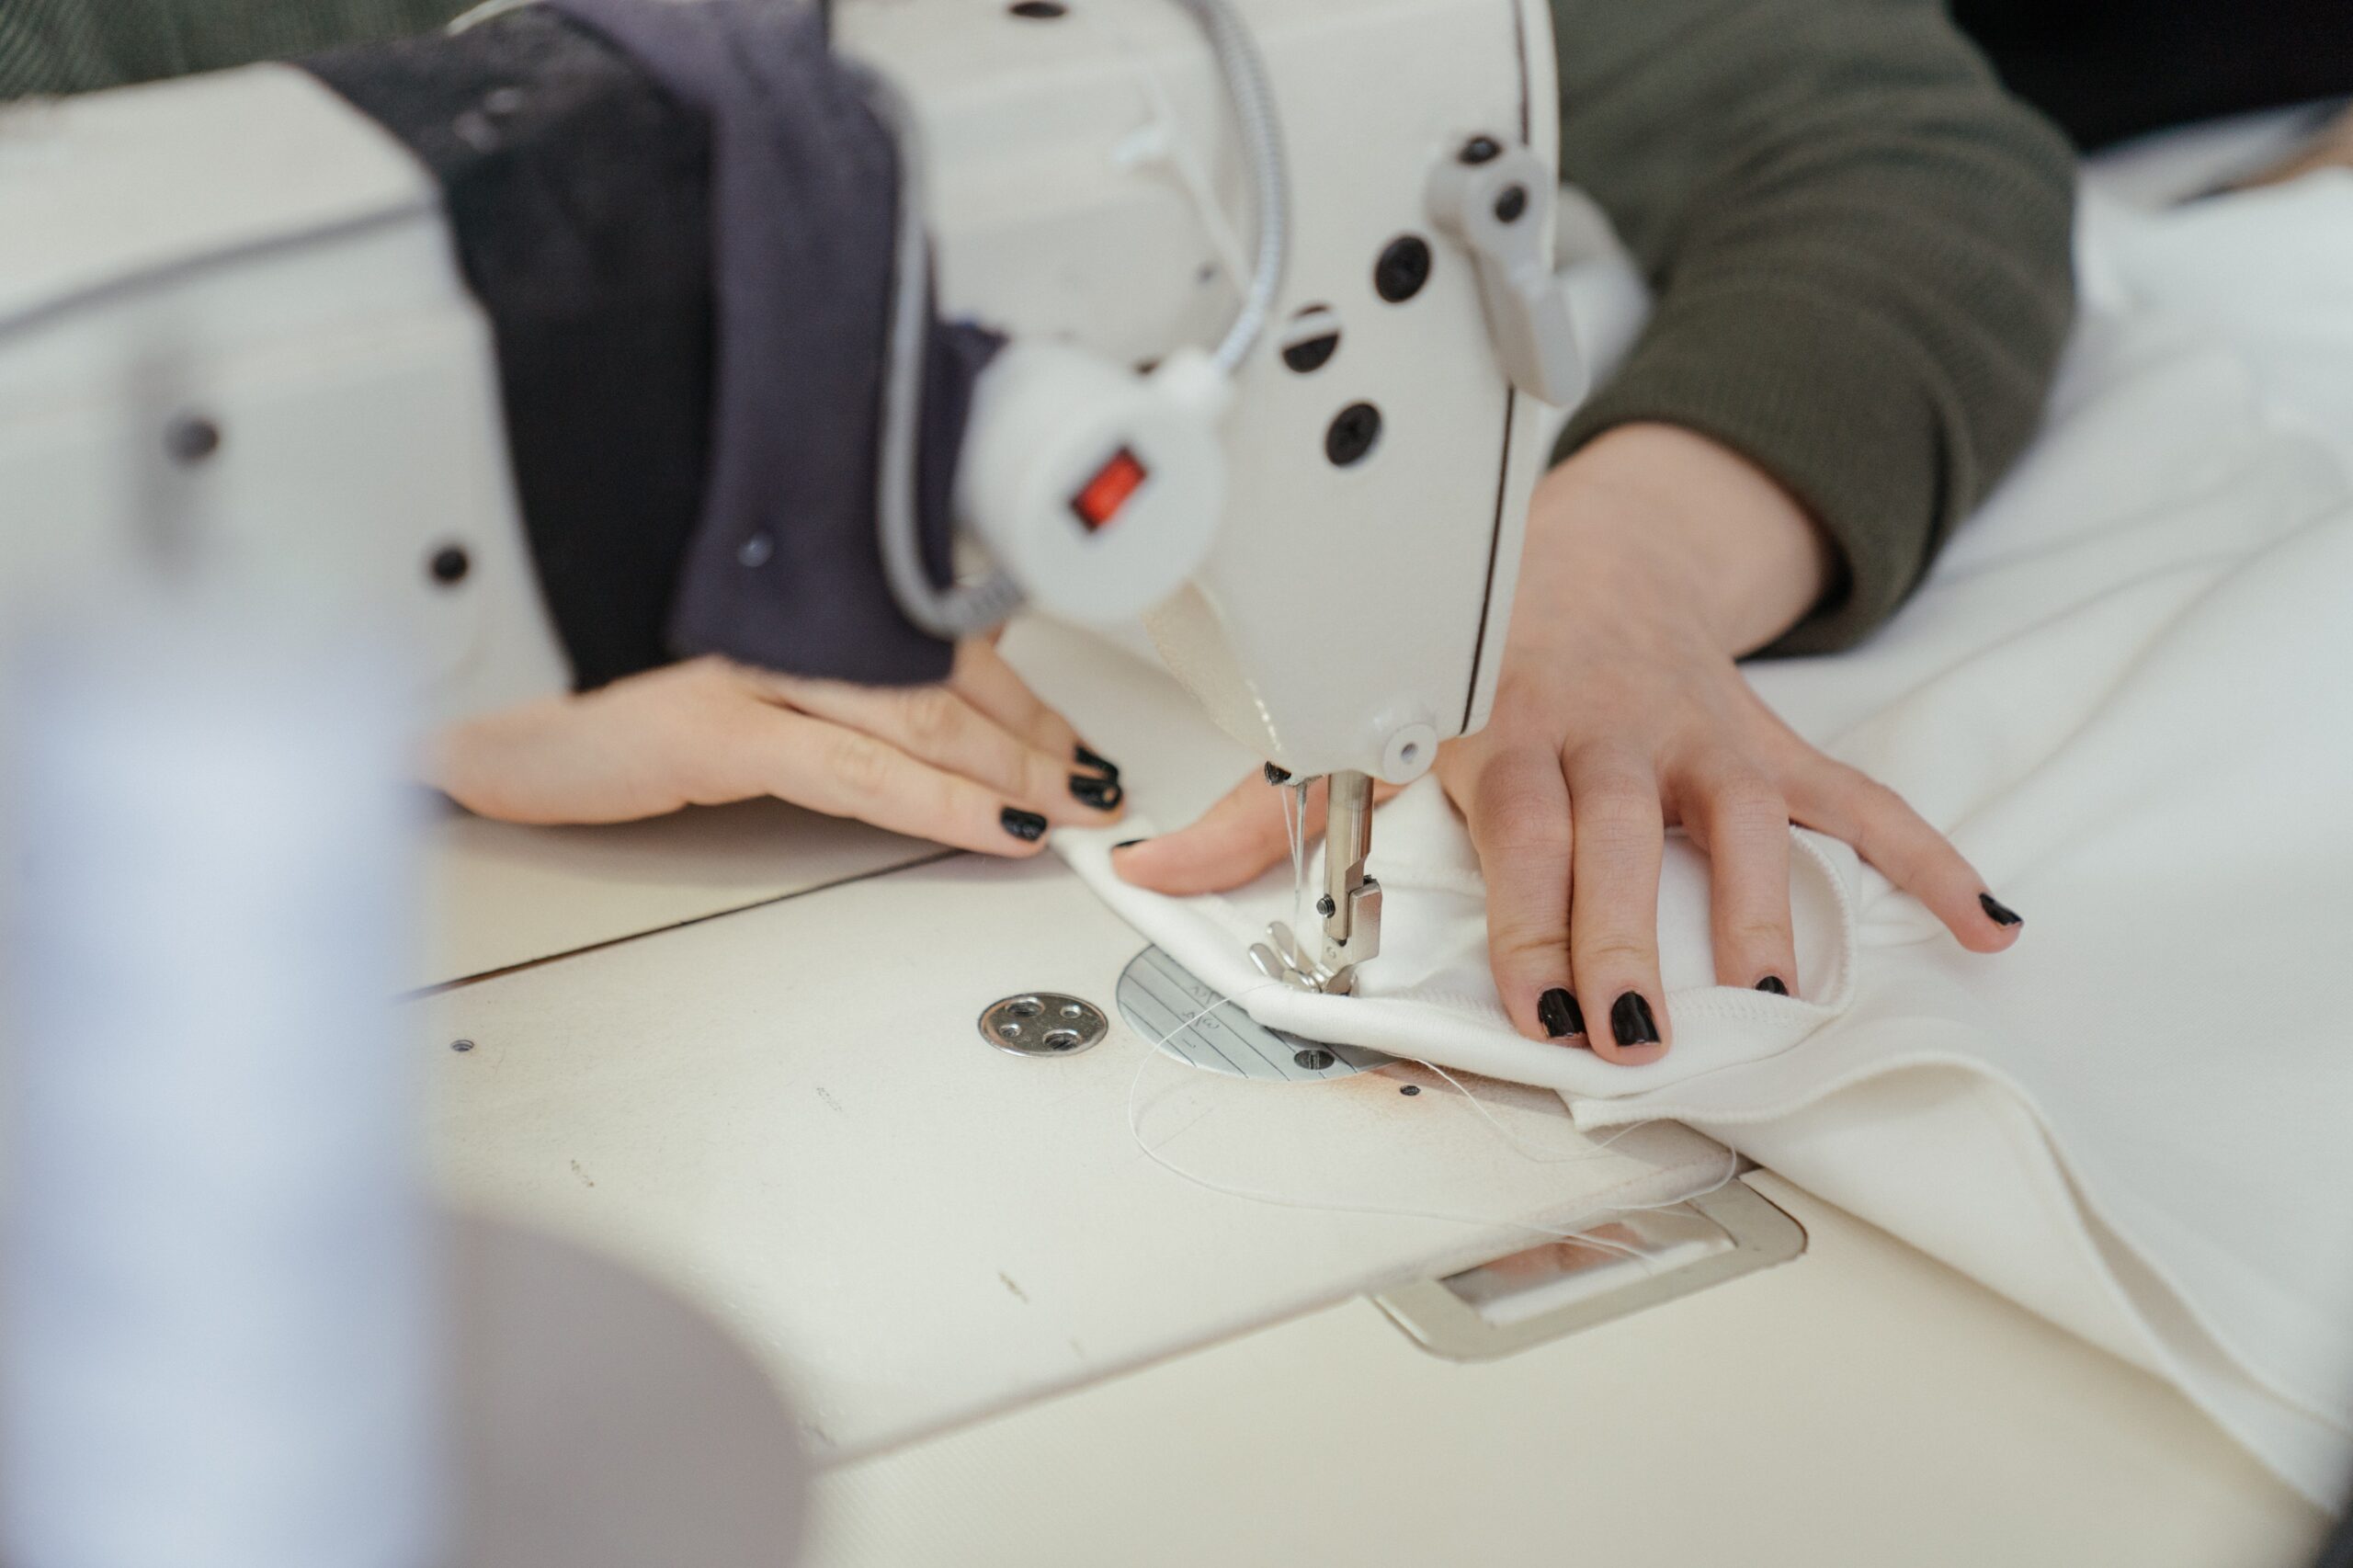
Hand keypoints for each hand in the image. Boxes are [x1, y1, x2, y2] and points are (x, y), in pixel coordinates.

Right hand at [429, 642, 1123, 852]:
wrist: (445, 697)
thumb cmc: (561, 672)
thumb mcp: (698, 663)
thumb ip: (796, 673)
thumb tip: (895, 702)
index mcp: (783, 588)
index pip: (933, 625)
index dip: (1016, 681)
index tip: (1064, 724)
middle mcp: (774, 610)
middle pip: (946, 670)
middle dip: (1034, 732)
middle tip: (1092, 777)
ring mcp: (746, 663)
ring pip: (923, 717)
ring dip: (1015, 768)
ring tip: (1071, 808)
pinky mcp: (712, 725)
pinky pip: (860, 769)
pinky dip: (944, 803)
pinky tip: (999, 827)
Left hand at [1116, 423, 2021, 1062]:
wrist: (1584, 547)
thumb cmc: (1469, 654)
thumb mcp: (1364, 720)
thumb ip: (1264, 805)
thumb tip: (1144, 871)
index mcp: (1503, 729)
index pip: (1517, 829)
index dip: (1527, 915)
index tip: (1535, 1000)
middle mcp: (1607, 730)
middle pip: (1622, 838)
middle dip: (1625, 931)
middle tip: (1633, 1024)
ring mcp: (1700, 735)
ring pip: (1744, 820)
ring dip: (1763, 906)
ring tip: (1775, 990)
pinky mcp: (1771, 742)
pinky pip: (1860, 798)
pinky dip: (1925, 859)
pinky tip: (1980, 925)